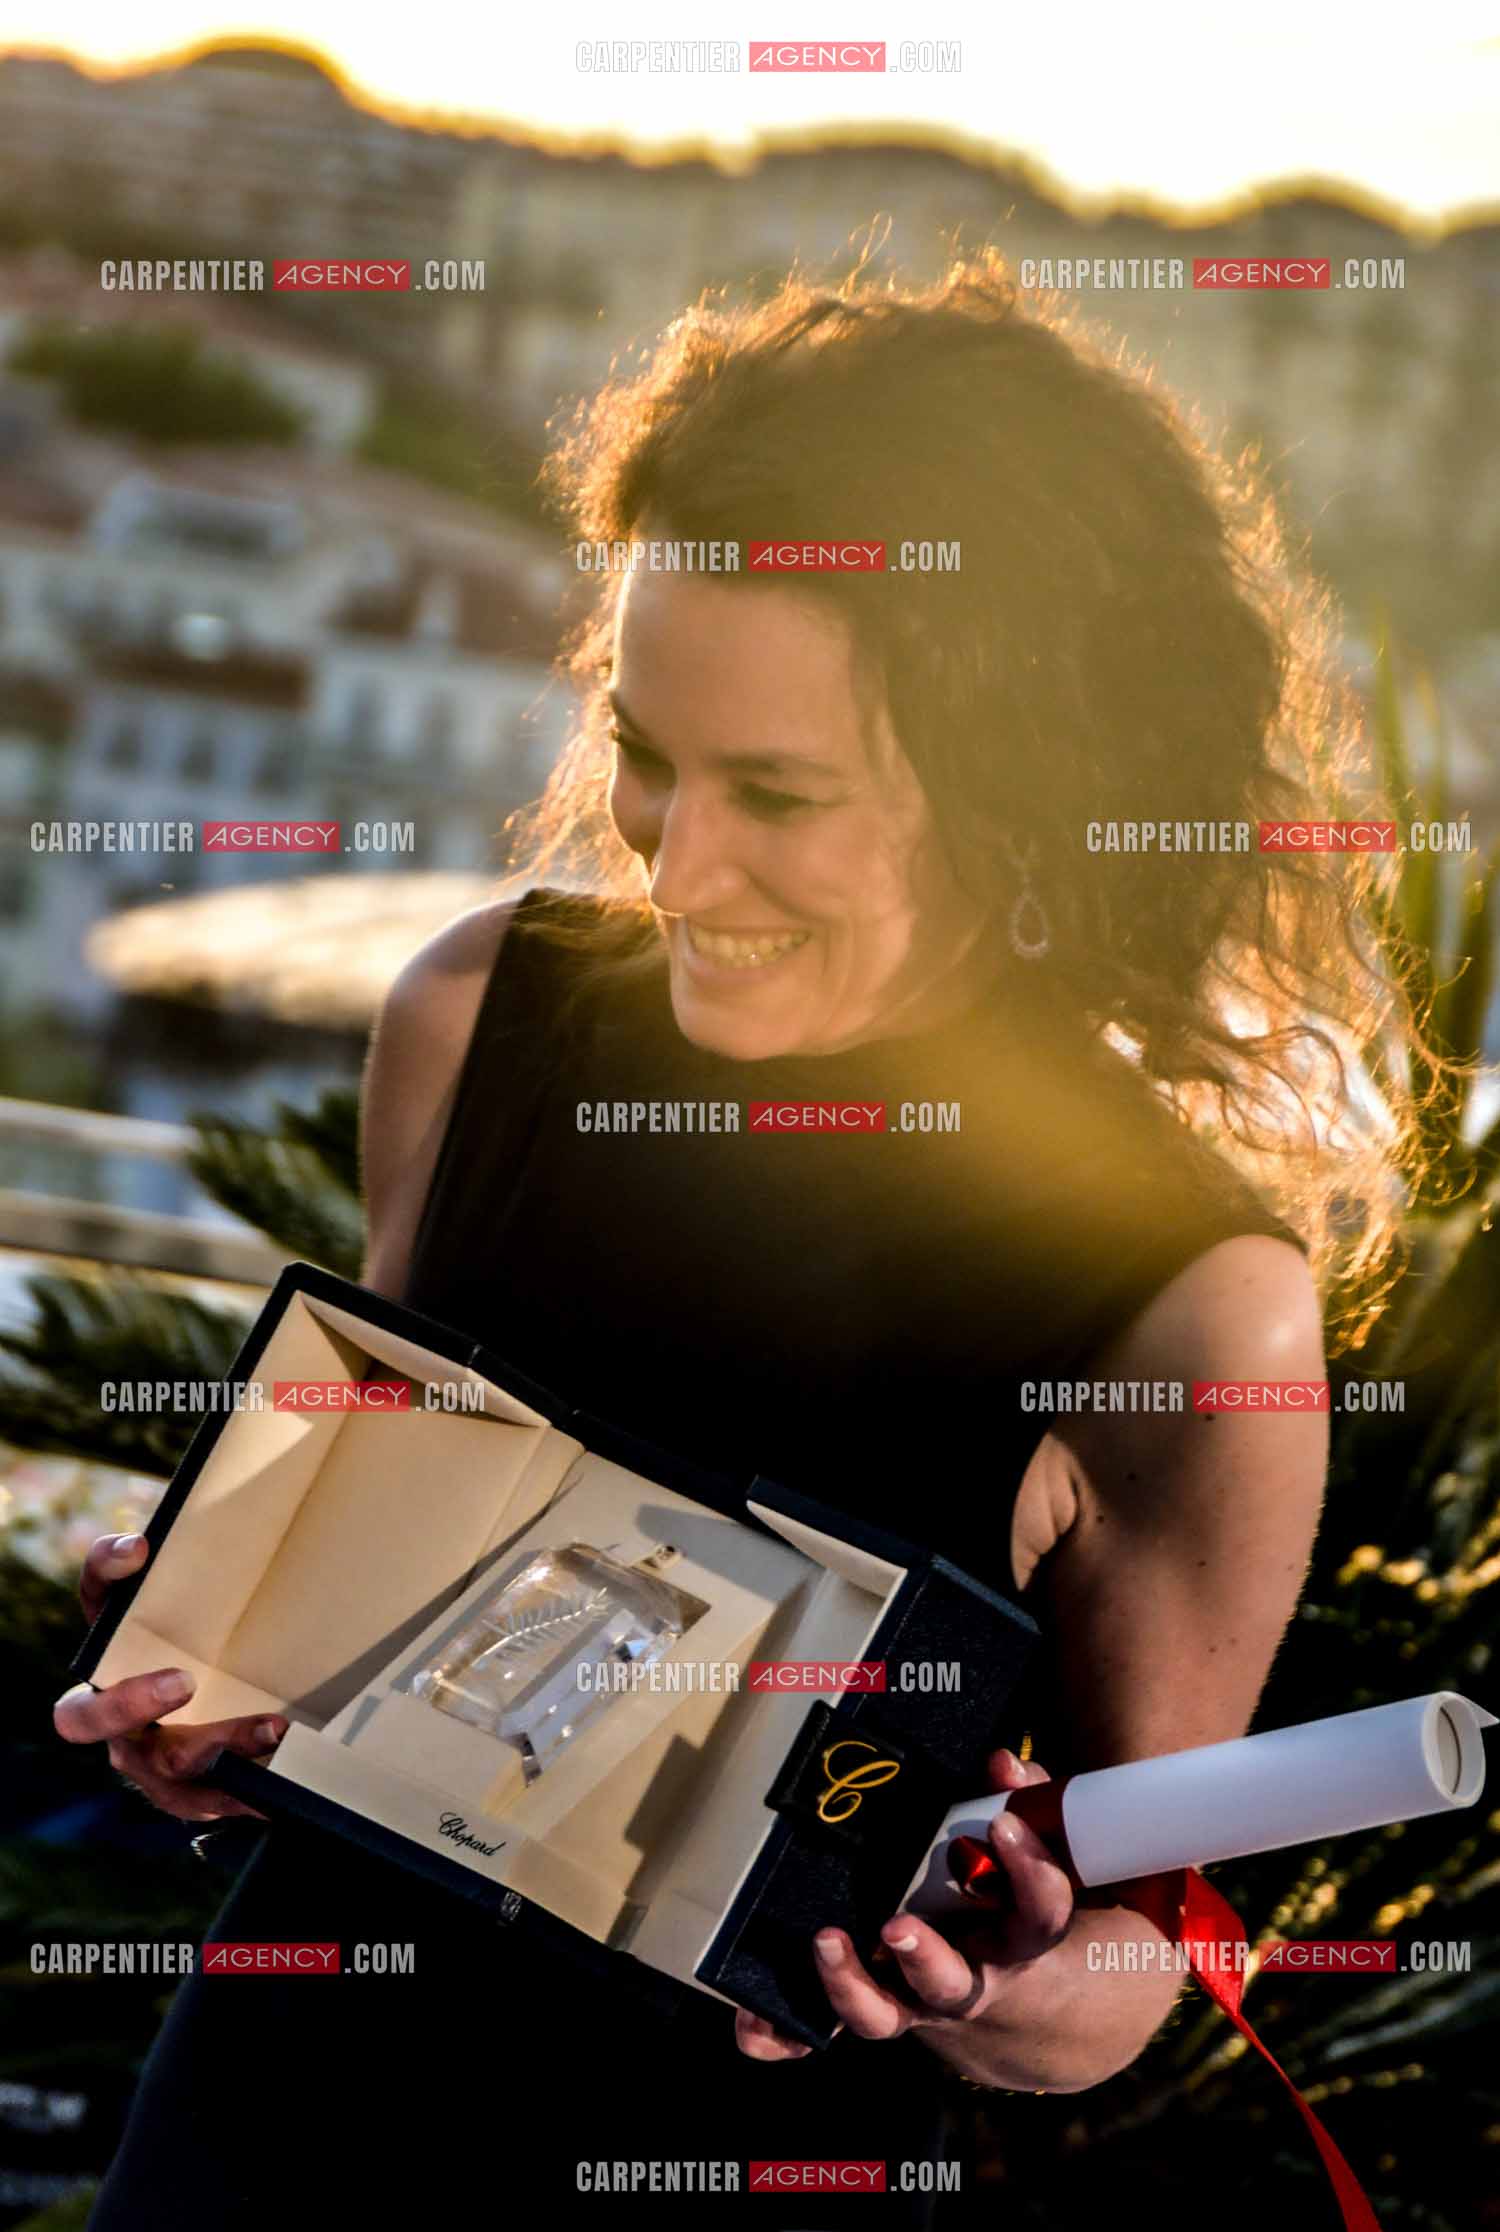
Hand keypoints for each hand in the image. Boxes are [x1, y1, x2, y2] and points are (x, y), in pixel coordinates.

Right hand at [53, 1532, 286, 1823]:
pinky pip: (209, 1800)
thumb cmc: (221, 1636)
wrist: (231, 1713)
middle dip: (130, 1701)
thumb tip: (275, 1503)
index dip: (107, 1570)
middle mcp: (115, 1706)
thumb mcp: (220, 1595)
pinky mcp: (185, 1793)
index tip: (141, 1549)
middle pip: (86, 1716)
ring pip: (165, 1764)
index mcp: (119, 1640)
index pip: (97, 1592)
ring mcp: (146, 1757)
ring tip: (272, 1729)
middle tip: (182, 1681)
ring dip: (219, 1746)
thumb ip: (227, 1559)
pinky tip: (283, 1781)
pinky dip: (248, 1790)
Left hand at [735, 1745, 1072, 2059]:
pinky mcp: (869, 2005)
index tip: (1004, 1822)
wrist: (1003, 1983)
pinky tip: (752, 2024)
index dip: (1029, 1871)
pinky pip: (823, 2033)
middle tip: (896, 1924)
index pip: (1039, 1914)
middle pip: (949, 1986)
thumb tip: (1001, 1762)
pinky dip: (785, 2033)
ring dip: (849, 1986)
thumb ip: (1020, 1800)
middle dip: (922, 1956)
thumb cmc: (1007, 1892)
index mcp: (1016, 1940)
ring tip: (825, 1940)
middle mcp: (966, 1980)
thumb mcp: (1025, 1850)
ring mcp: (911, 2001)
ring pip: (881, 2016)